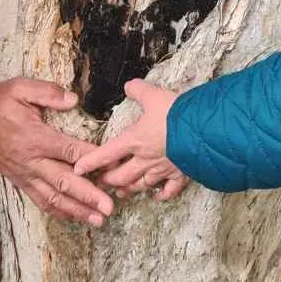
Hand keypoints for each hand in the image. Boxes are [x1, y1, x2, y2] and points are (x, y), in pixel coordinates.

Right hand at [0, 77, 113, 225]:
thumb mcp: (21, 88)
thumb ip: (48, 92)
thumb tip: (73, 99)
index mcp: (36, 138)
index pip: (69, 150)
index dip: (91, 158)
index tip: (112, 164)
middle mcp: (33, 161)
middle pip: (65, 182)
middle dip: (88, 196)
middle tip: (109, 207)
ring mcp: (26, 175)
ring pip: (54, 198)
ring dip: (77, 210)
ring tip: (98, 220)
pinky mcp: (21, 182)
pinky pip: (41, 201)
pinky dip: (59, 211)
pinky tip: (73, 217)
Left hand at [74, 79, 189, 200]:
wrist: (202, 131)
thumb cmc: (175, 114)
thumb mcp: (153, 95)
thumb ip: (138, 90)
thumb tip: (129, 86)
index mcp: (134, 140)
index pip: (106, 154)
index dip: (91, 162)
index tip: (78, 169)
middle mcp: (145, 159)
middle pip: (122, 175)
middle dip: (109, 180)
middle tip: (100, 183)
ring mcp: (162, 169)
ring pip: (141, 184)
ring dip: (130, 189)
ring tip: (121, 192)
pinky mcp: (180, 174)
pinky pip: (168, 190)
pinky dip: (161, 194)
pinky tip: (157, 196)